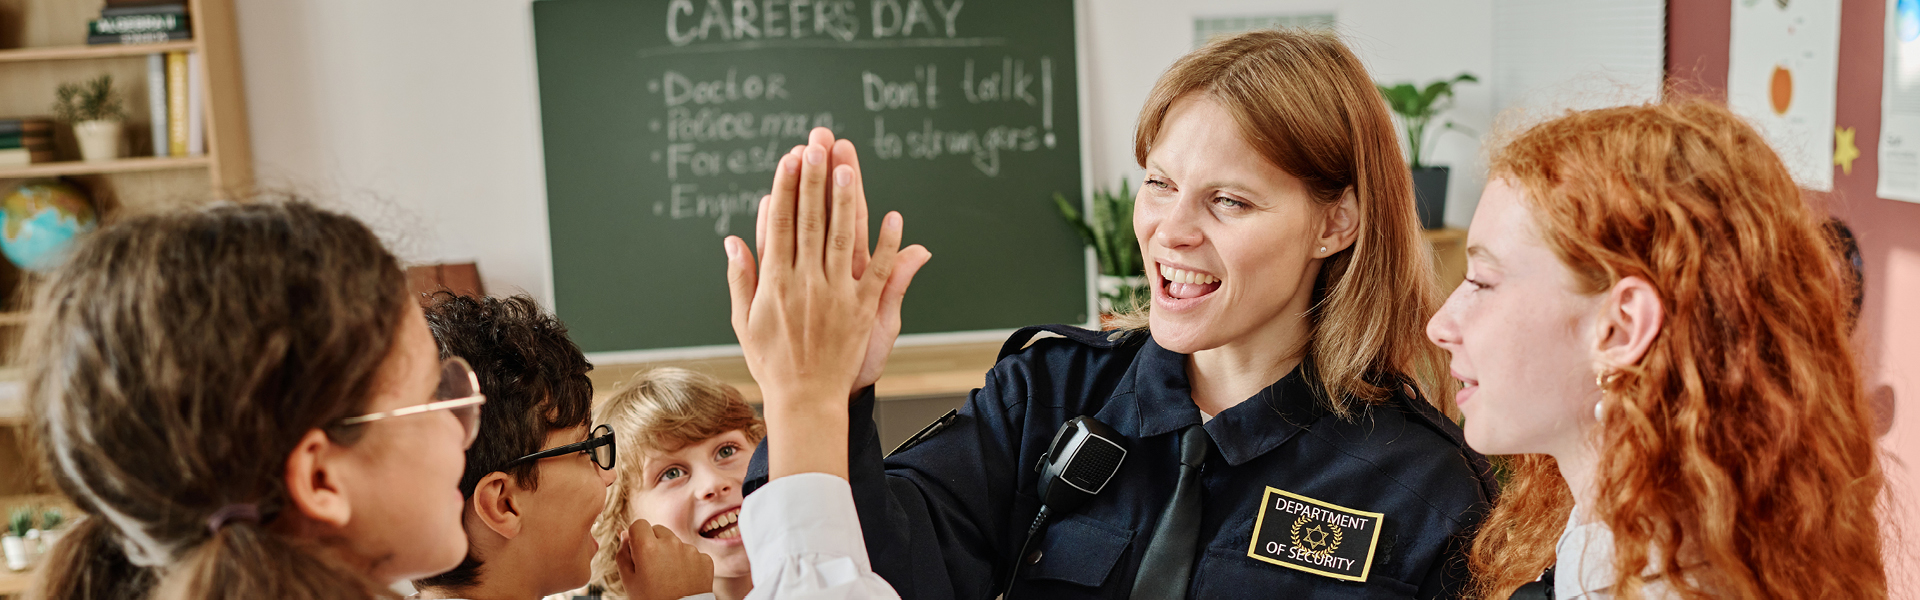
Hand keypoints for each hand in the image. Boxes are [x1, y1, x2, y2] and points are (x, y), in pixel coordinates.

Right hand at [616, 520, 712, 599]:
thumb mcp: (628, 580)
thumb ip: (623, 554)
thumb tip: (625, 535)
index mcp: (648, 546)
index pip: (639, 524)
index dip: (636, 537)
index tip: (638, 550)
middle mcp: (671, 543)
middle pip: (658, 530)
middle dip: (653, 542)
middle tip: (652, 565)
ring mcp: (690, 550)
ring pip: (676, 542)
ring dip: (670, 552)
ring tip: (668, 575)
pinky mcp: (704, 559)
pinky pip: (692, 554)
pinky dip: (687, 563)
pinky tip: (682, 579)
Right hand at [727, 128, 926, 477]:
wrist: (804, 401)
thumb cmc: (771, 362)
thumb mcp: (744, 320)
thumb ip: (742, 278)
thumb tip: (733, 240)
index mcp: (775, 282)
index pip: (780, 224)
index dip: (785, 188)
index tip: (789, 159)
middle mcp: (805, 282)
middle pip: (810, 221)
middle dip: (814, 180)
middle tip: (817, 144)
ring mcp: (836, 295)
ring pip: (842, 238)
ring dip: (845, 201)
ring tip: (848, 166)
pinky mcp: (863, 310)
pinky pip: (878, 273)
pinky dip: (887, 245)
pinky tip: (893, 217)